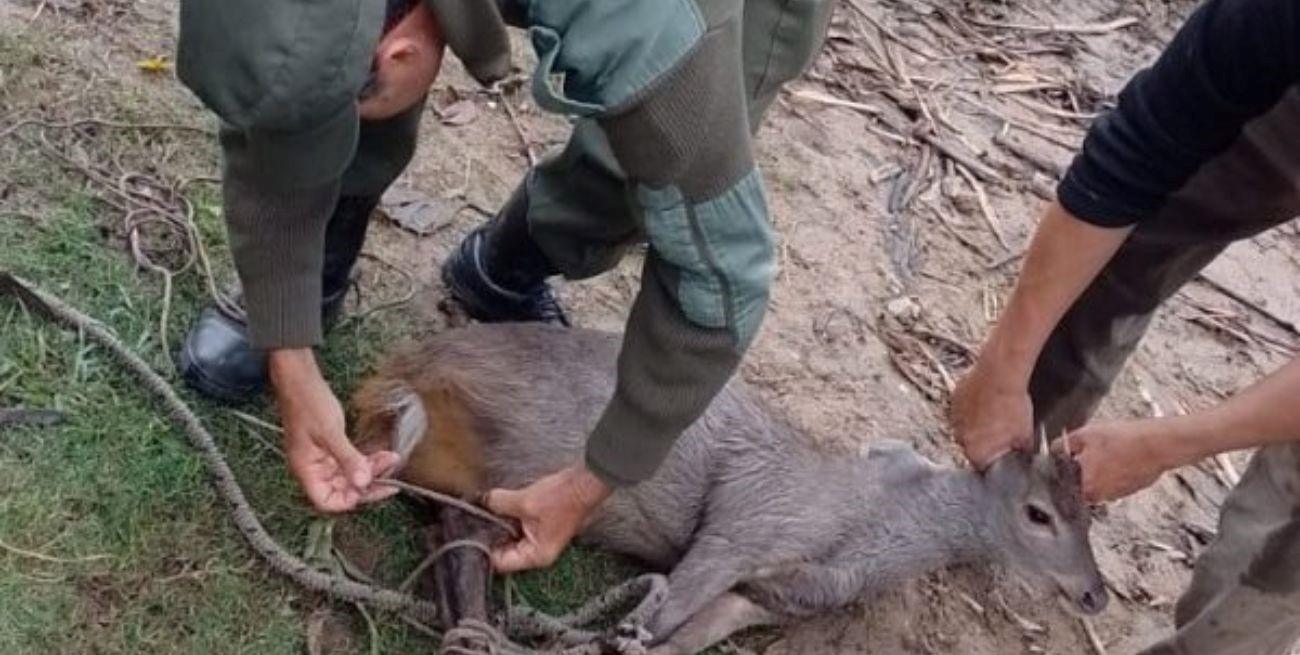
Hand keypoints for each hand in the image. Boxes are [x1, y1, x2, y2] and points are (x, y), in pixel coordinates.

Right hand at [270, 349, 400, 512]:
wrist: (300, 380)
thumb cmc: (307, 403)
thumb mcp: (330, 433)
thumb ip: (347, 459)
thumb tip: (363, 483)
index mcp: (306, 471)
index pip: (328, 501)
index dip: (350, 500)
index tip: (373, 489)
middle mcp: (313, 470)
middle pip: (343, 491)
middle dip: (368, 483)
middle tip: (390, 474)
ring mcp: (323, 460)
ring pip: (351, 476)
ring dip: (371, 470)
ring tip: (391, 459)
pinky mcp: (331, 449)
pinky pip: (352, 462)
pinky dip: (367, 460)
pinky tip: (382, 454)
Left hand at [483, 463, 612, 573]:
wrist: (584, 483)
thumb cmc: (564, 498)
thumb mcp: (524, 501)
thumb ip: (499, 503)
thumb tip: (483, 501)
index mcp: (536, 555)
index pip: (501, 562)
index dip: (484, 548)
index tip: (470, 534)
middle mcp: (538, 552)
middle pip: (505, 551)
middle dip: (491, 534)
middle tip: (475, 520)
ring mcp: (540, 540)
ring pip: (510, 537)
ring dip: (501, 524)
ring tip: (488, 511)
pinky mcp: (541, 527)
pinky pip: (518, 527)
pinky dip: (510, 518)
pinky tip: (501, 505)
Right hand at [950, 362, 1034, 469]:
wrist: (1000, 374)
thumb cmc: (1012, 405)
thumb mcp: (1026, 436)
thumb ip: (1021, 452)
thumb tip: (1023, 457)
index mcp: (976, 452)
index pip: (982, 467)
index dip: (994, 462)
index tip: (1002, 455)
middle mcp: (961, 439)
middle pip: (972, 448)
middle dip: (985, 443)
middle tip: (1002, 432)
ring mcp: (955, 419)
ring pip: (966, 429)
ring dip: (978, 426)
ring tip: (996, 414)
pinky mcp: (954, 401)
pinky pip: (963, 412)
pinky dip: (973, 410)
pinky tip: (988, 402)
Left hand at [1056, 419, 1173, 502]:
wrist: (1158, 444)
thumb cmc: (1124, 440)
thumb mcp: (1085, 435)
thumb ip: (1065, 445)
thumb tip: (1055, 449)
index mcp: (1087, 488)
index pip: (1066, 486)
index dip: (1066, 471)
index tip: (1069, 460)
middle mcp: (1102, 497)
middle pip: (1083, 484)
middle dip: (1084, 469)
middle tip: (1091, 451)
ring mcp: (1119, 494)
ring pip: (1101, 482)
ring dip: (1102, 469)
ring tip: (1110, 451)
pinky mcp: (1132, 489)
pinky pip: (1117, 480)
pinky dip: (1117, 470)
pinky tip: (1121, 455)